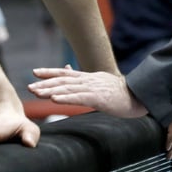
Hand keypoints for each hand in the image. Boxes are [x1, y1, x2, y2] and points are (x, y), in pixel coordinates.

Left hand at [28, 67, 171, 158]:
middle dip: (45, 83)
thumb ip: (88, 81)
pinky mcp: (100, 98)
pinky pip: (80, 98)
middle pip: (64, 80)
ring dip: (51, 90)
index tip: (35, 72)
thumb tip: (74, 73)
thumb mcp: (103, 84)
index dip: (50, 72)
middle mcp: (90, 80)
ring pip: (69, 89)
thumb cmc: (122, 93)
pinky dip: (66, 97)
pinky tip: (54, 99)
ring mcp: (95, 88)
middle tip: (29, 86)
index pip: (66, 74)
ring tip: (36, 93)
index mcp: (90, 78)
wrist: (141, 97)